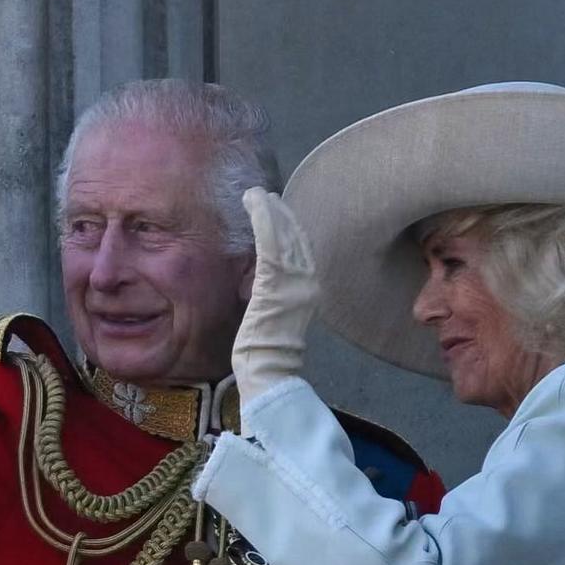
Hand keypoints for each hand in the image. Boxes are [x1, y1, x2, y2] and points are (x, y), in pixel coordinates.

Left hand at [232, 187, 321, 396]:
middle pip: (295, 240)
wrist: (269, 371)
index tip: (278, 208)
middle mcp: (307, 283)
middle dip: (282, 214)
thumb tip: (260, 276)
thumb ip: (273, 291)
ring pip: (283, 239)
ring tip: (258, 194)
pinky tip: (256, 207)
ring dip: (270, 213)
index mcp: (307, 290)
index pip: (300, 251)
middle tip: (267, 194)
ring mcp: (293, 285)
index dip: (290, 227)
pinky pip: (270, 248)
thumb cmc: (265, 350)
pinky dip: (264, 224)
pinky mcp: (274, 287)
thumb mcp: (273, 313)